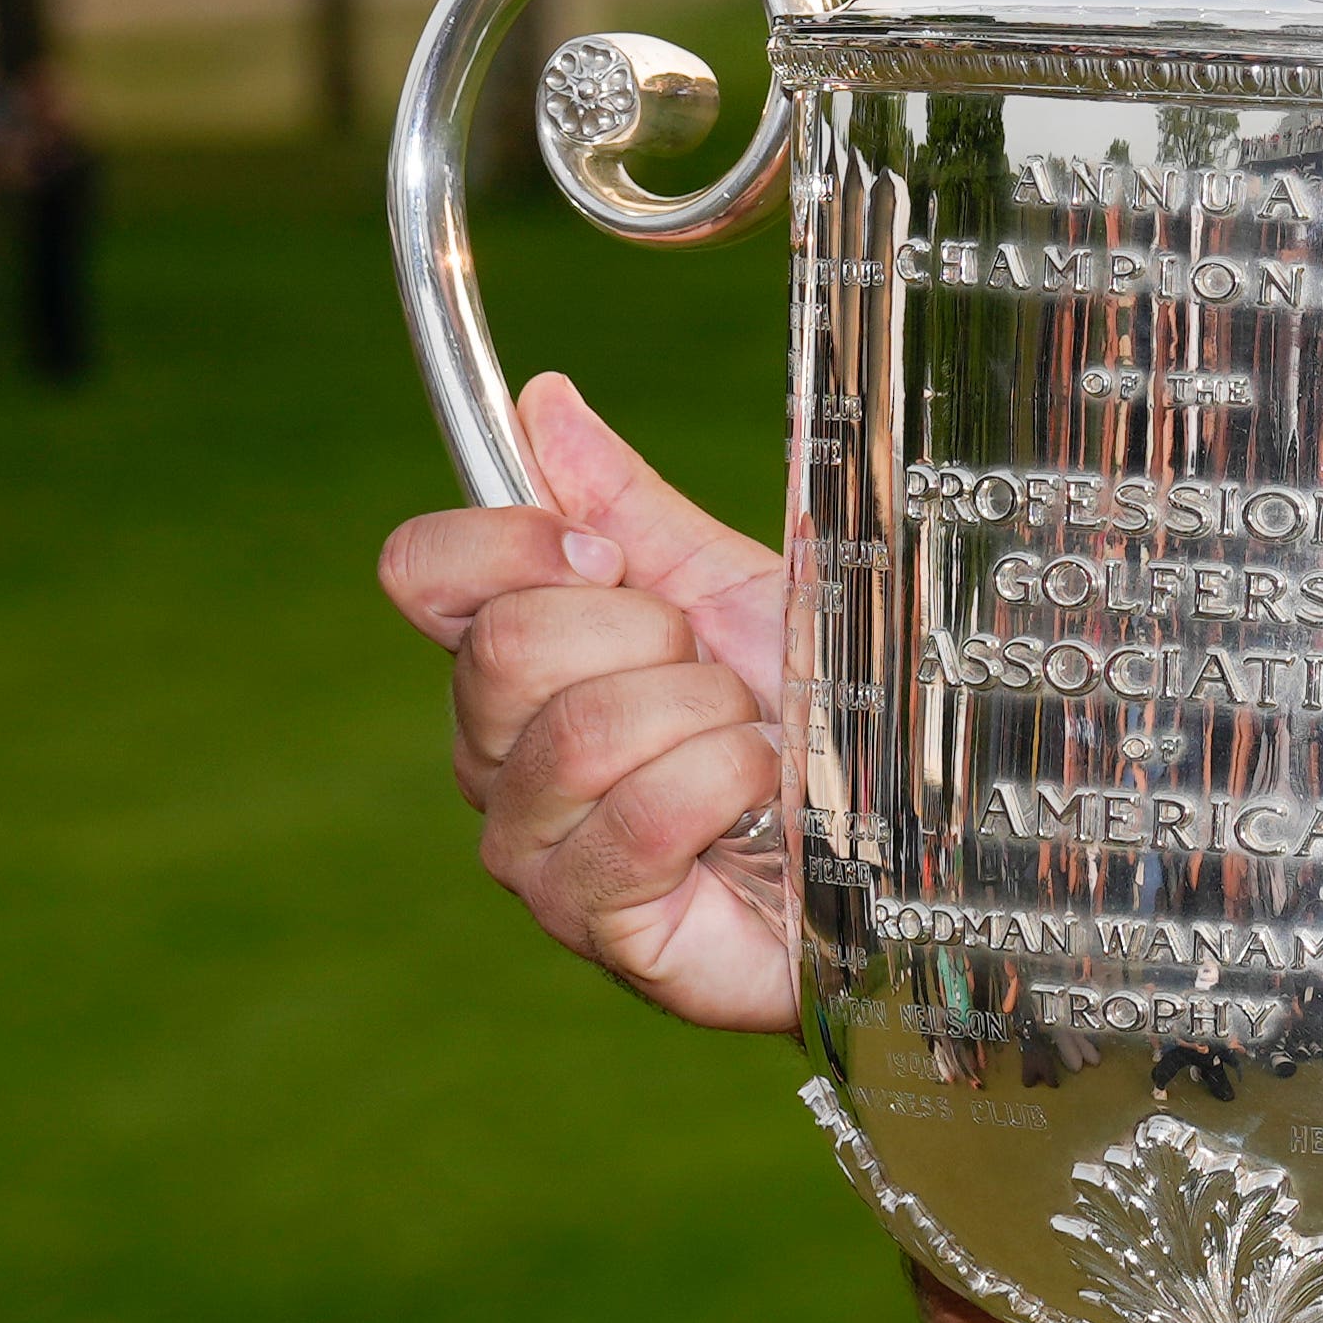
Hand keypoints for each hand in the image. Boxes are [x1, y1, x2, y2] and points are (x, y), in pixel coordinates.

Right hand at [371, 368, 796, 1034]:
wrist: (899, 841)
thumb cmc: (812, 725)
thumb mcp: (731, 590)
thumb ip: (629, 505)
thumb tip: (542, 403)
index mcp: (513, 663)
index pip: (423, 571)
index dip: (514, 542)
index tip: (611, 556)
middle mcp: (496, 755)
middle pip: (507, 645)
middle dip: (651, 641)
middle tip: (719, 679)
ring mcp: (531, 847)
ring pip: (578, 733)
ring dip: (706, 721)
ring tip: (753, 745)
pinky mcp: (591, 919)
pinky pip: (637, 819)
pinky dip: (726, 789)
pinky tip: (761, 805)